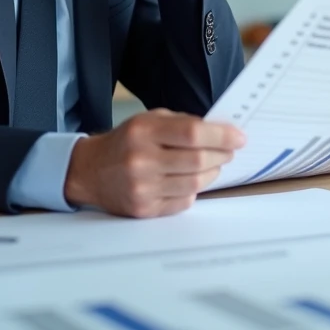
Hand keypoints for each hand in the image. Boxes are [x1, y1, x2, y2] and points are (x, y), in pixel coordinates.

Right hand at [63, 109, 245, 217]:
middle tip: (229, 151)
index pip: (192, 133)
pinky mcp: (144, 210)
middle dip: (222, 155)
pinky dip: (194, 190)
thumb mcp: (148, 120)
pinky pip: (184, 202)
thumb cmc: (125, 142)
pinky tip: (190, 180)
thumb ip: (182, 123)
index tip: (239, 137)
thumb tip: (221, 131)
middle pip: (198, 160)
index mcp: (143, 131)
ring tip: (212, 164)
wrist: (90, 171)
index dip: (221, 135)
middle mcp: (141, 160)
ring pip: (195, 184)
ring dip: (212, 173)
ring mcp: (142, 188)